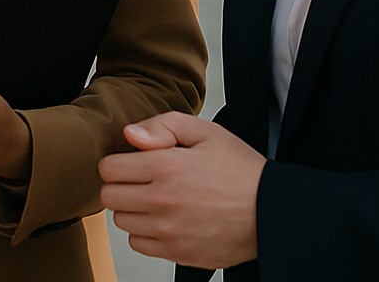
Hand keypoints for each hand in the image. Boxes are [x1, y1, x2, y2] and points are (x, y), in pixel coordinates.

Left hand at [99, 112, 265, 268]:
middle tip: (143, 178)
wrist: (269, 211)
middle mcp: (162, 201)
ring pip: (122, 221)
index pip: (109, 168)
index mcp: (166, 166)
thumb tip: (130, 135)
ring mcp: (168, 231)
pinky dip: (145, 232)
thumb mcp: (206, 132)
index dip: (119, 160)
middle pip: (110, 196)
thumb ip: (163, 126)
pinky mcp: (176, 253)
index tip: (133, 159)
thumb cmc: (240, 170)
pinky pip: (138, 245)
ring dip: (133, 208)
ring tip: (158, 197)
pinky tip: (165, 218)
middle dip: (122, 183)